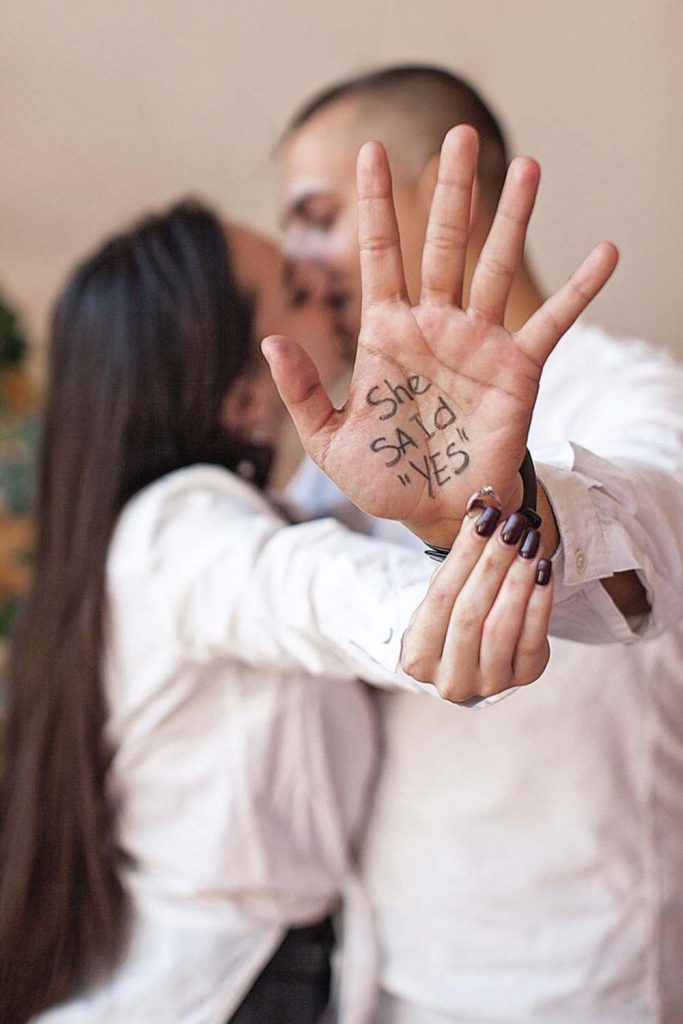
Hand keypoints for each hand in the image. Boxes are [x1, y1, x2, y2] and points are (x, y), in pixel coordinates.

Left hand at [263, 126, 617, 546]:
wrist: (435, 512)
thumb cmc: (384, 477)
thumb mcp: (329, 439)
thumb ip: (302, 391)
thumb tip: (271, 340)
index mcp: (387, 333)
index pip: (381, 253)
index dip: (378, 204)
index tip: (371, 151)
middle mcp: (436, 325)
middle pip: (445, 242)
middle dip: (452, 189)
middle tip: (460, 134)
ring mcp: (479, 341)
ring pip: (496, 266)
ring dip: (512, 216)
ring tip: (527, 166)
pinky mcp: (517, 367)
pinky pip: (553, 321)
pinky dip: (580, 289)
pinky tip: (605, 252)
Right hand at [400, 510, 553, 703]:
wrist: (474, 654)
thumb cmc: (453, 614)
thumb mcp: (445, 589)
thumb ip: (460, 553)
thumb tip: (483, 500)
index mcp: (417, 658)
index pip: (440, 598)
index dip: (464, 554)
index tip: (483, 517)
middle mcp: (449, 680)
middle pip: (470, 613)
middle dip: (493, 563)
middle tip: (511, 524)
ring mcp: (488, 684)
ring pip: (501, 626)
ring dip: (517, 578)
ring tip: (529, 540)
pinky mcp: (523, 678)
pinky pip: (533, 638)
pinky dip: (539, 600)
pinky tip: (542, 568)